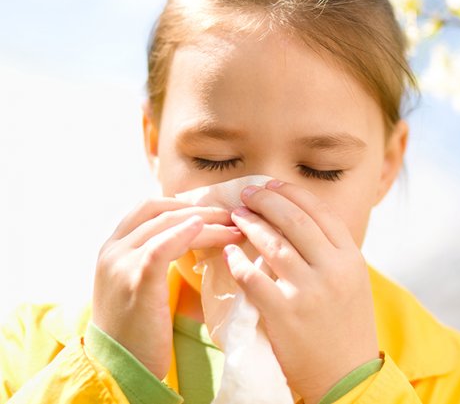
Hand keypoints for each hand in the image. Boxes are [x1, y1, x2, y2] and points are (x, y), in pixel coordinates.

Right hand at [92, 198, 243, 378]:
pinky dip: (185, 233)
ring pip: (167, 224)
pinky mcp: (136, 281)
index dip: (183, 203)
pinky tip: (207, 229)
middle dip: (201, 209)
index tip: (214, 211)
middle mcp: (112, 250)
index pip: (148, 207)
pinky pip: (161, 246)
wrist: (119, 368)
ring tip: (235, 228)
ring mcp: (121, 263)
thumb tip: (193, 239)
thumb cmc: (136, 331)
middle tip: (233, 216)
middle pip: (160, 210)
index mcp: (112, 248)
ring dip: (206, 221)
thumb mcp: (139, 286)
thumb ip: (155, 260)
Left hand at [224, 180, 378, 403]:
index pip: (320, 212)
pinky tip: (229, 252)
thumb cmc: (347, 328)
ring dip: (250, 225)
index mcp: (351, 258)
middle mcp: (333, 269)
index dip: (292, 193)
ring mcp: (309, 291)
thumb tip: (299, 221)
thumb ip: (332, 253)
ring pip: (273, 244)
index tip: (271, 185)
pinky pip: (253, 277)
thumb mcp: (352, 283)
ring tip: (236, 216)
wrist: (347, 376)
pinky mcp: (285, 313)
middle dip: (267, 201)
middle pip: (295, 221)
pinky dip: (238, 261)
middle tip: (247, 194)